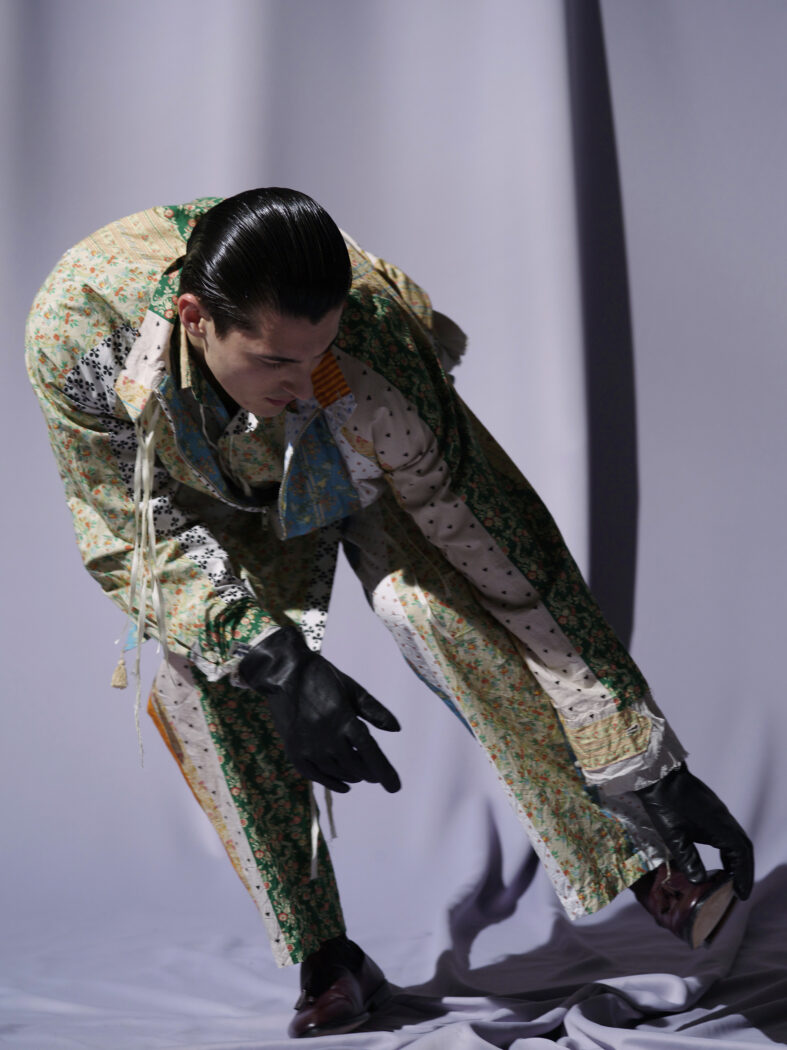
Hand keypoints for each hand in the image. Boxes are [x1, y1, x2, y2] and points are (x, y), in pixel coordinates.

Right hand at [239, 626, 400, 793]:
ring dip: (353, 776)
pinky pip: (316, 775)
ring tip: (361, 775)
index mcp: (344, 718)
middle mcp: (326, 737)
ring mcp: (308, 746)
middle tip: (377, 775)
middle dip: (370, 773)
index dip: (384, 771)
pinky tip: (343, 786)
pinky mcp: (294, 751)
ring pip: (337, 772)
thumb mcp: (351, 688)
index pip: (369, 751)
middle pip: (355, 765)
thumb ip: (373, 710)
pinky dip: (332, 783)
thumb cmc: (322, 677)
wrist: (283, 673)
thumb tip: (396, 729)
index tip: (395, 787)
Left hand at [635, 762, 753, 898]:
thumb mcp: (674, 836)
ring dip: (738, 860)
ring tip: (731, 879)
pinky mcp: (713, 809)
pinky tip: (722, 857)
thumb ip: (688, 859)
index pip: (741, 856)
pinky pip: (730, 832)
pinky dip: (730, 848)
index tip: (741, 894)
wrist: (660, 775)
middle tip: (739, 891)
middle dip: (744, 871)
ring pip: (738, 839)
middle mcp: (725, 820)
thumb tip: (699, 881)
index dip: (743, 876)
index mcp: (720, 828)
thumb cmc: (665, 805)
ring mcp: (720, 813)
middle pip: (744, 848)